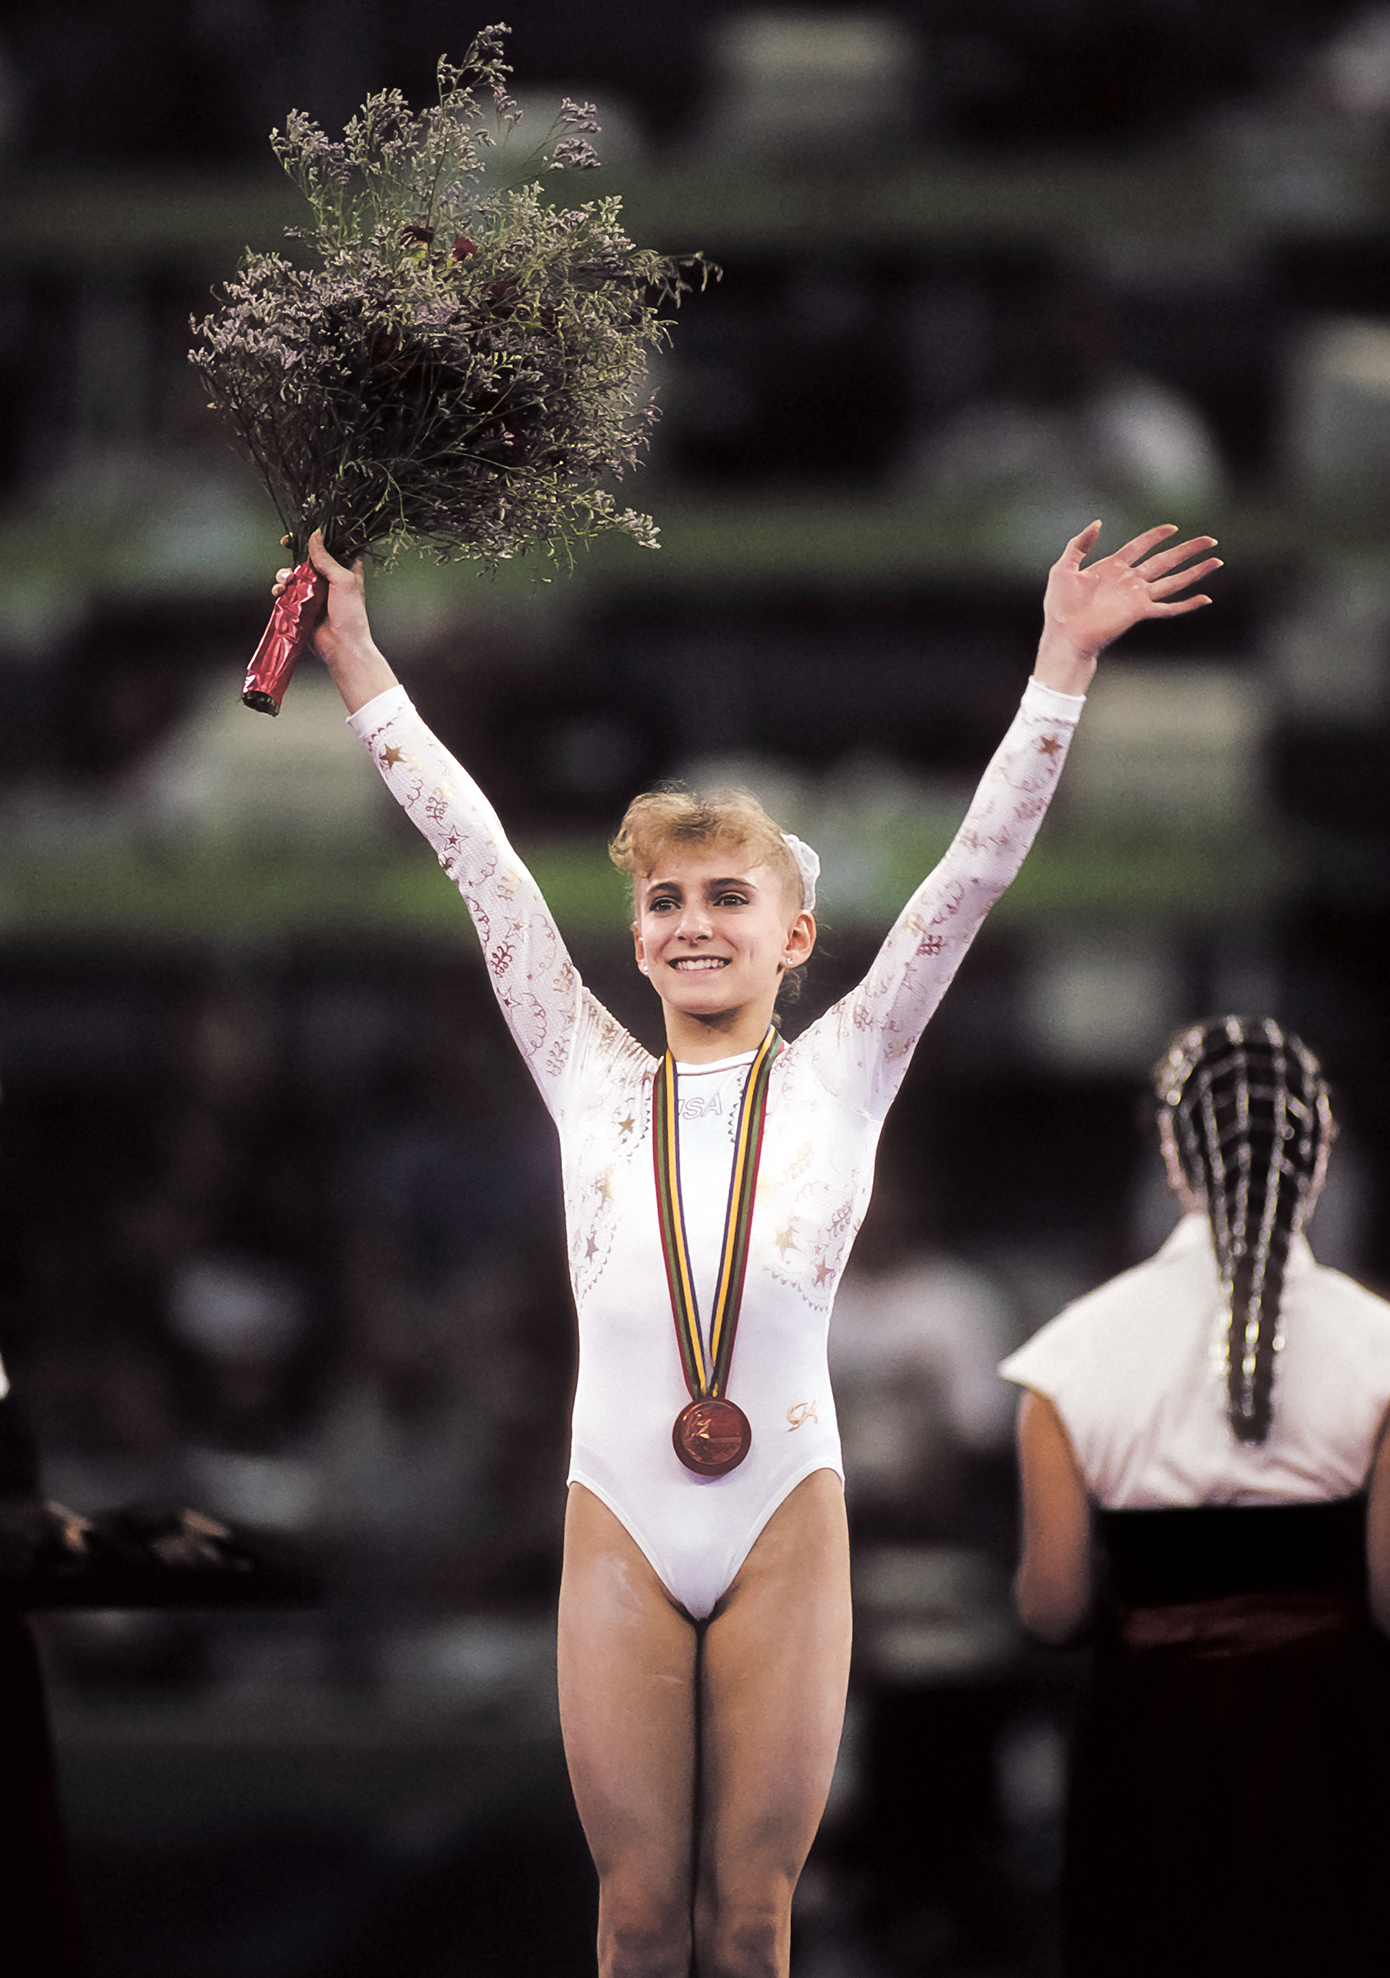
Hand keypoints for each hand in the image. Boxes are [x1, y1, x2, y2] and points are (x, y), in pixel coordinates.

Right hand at [273, 530, 398, 712]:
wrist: (342, 646)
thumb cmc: (351, 616)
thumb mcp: (343, 581)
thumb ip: (327, 558)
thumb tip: (315, 536)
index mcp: (344, 570)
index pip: (330, 546)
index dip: (317, 537)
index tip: (304, 531)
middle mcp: (328, 579)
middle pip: (307, 557)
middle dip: (295, 551)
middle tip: (287, 545)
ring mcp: (313, 592)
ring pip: (293, 574)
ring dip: (285, 572)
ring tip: (287, 579)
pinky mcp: (301, 605)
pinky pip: (285, 592)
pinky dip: (280, 589)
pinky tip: (280, 592)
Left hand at [1034, 521, 1220, 696]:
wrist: (1064, 635)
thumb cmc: (1060, 607)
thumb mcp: (1064, 568)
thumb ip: (1079, 544)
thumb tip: (1098, 524)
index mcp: (1112, 567)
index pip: (1140, 546)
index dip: (1156, 536)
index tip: (1173, 527)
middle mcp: (1129, 581)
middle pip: (1165, 560)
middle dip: (1188, 550)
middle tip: (1210, 540)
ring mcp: (1137, 596)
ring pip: (1173, 580)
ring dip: (1195, 571)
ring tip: (1217, 561)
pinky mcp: (1139, 612)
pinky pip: (1168, 607)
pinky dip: (1187, 604)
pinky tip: (1205, 599)